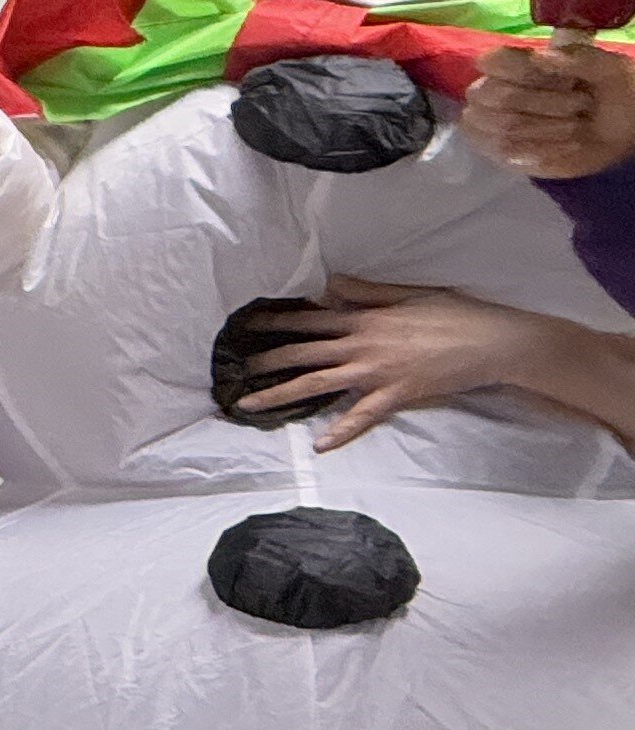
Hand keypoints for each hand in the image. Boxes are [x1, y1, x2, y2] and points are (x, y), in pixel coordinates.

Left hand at [234, 280, 575, 448]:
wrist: (493, 341)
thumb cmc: (455, 314)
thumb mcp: (409, 294)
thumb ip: (367, 291)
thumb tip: (331, 284)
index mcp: (365, 319)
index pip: (310, 320)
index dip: (277, 322)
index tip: (248, 326)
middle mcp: (363, 345)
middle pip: (302, 353)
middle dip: (265, 361)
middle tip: (234, 370)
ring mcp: (377, 372)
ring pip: (317, 384)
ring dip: (280, 395)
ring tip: (250, 405)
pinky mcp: (396, 395)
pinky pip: (361, 417)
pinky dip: (340, 432)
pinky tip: (318, 445)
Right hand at [462, 39, 634, 179]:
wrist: (622, 131)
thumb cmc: (609, 92)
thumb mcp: (606, 68)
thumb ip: (576, 58)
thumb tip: (539, 58)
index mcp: (514, 62)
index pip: (490, 60)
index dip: (523, 70)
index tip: (565, 78)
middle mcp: (493, 90)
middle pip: (495, 94)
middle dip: (545, 101)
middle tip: (581, 103)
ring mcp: (492, 123)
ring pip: (504, 125)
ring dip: (548, 126)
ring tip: (578, 125)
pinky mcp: (500, 152)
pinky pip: (509, 151)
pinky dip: (546, 148)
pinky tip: (569, 144)